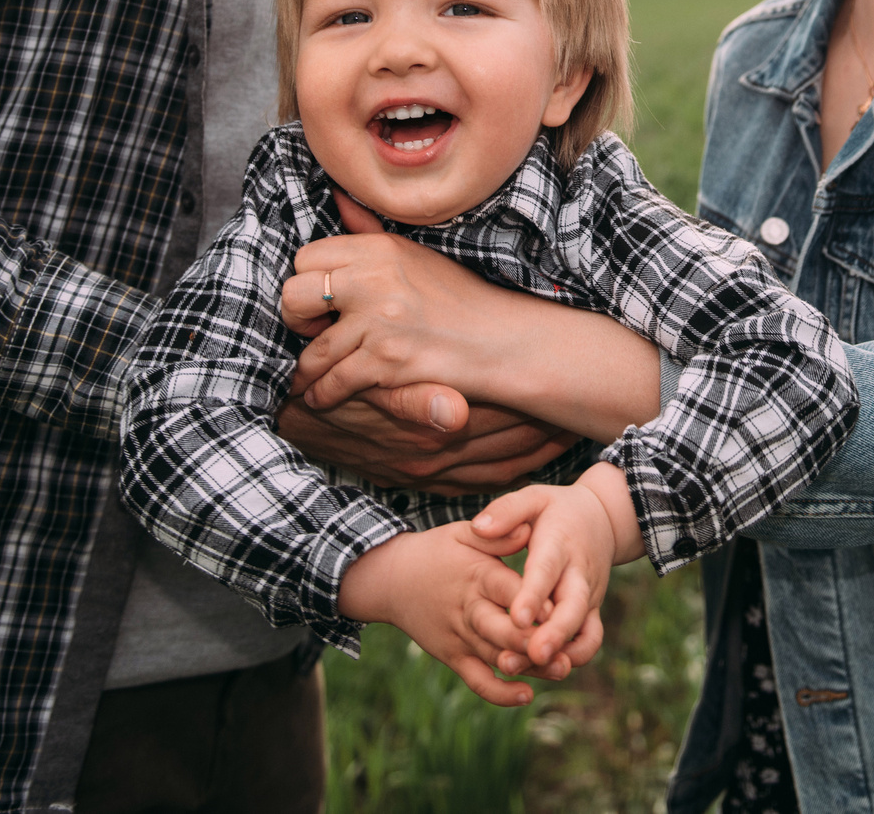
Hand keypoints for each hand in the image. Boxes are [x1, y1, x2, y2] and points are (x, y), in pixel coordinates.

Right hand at [276, 392, 574, 493]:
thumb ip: (410, 399)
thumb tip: (455, 411)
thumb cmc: (327, 399)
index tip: (571, 389)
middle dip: (547, 427)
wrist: (287, 437)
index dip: (537, 406)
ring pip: (500, 468)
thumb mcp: (362, 392)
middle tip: (587, 410)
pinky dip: (511, 472)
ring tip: (571, 430)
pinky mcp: (419, 482)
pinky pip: (478, 484)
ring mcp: (429, 477)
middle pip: (509, 446)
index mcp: (428, 437)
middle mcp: (434, 463)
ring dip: (536, 450)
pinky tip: (533, 457)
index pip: (500, 421)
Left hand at [283, 191, 523, 408]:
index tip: (321, 304)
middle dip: (296, 319)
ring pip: (313, 349)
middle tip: (314, 333)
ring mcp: (381, 321)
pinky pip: (335, 381)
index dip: (307, 283)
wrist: (503, 340)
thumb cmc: (458, 299)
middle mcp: (375, 279)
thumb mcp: (412, 255)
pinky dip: (325, 394)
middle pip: (295, 295)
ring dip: (308, 370)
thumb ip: (368, 231)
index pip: (307, 258)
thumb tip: (337, 194)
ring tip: (310, 378)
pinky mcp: (388, 360)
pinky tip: (324, 396)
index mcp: (379, 249)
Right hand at [337, 522, 558, 703]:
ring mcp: (459, 636)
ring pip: (495, 658)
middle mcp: (468, 609)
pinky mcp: (452, 656)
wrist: (390, 580)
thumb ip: (498, 534)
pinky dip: (500, 693)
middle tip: (564, 650)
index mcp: (476, 575)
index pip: (506, 590)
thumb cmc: (436, 552)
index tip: (558, 610)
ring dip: (527, 667)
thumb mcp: (463, 533)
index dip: (531, 602)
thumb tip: (530, 528)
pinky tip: (527, 695)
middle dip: (531, 642)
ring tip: (561, 669)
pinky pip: (477, 680)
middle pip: (501, 631)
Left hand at [469, 462, 641, 671]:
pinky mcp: (591, 613)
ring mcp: (588, 597)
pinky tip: (540, 670)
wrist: (603, 519)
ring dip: (561, 654)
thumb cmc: (557, 510)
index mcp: (560, 544)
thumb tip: (478, 528)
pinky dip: (570, 659)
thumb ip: (506, 512)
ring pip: (583, 634)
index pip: (546, 571)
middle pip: (572, 609)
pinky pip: (588, 642)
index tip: (517, 617)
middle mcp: (579, 575)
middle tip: (534, 655)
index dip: (533, 595)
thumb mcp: (533, 498)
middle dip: (555, 635)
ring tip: (528, 668)